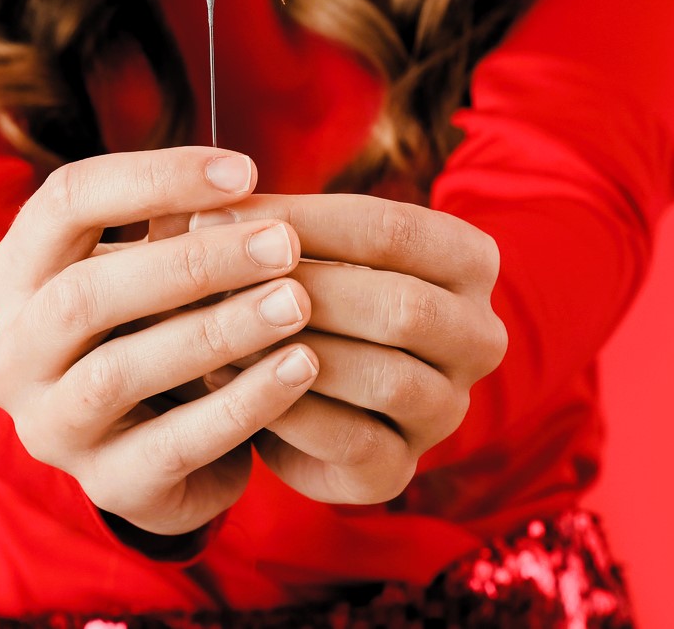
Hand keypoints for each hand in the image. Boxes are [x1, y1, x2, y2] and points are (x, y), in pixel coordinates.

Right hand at [0, 145, 322, 536]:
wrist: (160, 451)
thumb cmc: (156, 328)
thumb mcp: (155, 272)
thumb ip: (177, 231)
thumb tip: (236, 191)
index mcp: (16, 274)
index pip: (66, 201)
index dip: (155, 177)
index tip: (247, 171)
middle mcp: (13, 353)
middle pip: (84, 292)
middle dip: (194, 262)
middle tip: (283, 243)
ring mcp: (50, 426)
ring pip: (119, 371)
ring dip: (218, 330)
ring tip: (297, 303)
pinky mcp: (106, 484)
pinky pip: (173, 443)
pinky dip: (242, 401)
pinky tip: (299, 367)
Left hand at [187, 192, 506, 505]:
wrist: (290, 390)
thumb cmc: (294, 292)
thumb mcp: (290, 249)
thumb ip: (258, 226)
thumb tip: (194, 204)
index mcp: (470, 263)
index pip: (395, 230)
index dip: (304, 220)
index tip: (219, 210)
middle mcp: (479, 337)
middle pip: (402, 305)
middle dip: (305, 288)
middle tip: (220, 275)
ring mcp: (447, 409)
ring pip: (386, 377)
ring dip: (297, 351)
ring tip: (220, 329)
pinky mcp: (401, 468)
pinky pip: (353, 441)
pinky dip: (288, 409)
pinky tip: (228, 381)